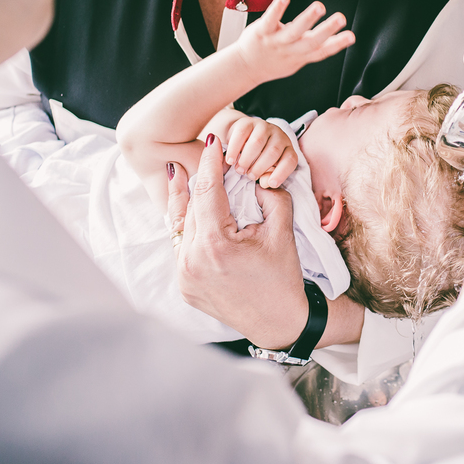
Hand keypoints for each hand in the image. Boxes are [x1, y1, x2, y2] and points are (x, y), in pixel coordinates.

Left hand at [171, 134, 307, 348]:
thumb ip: (269, 195)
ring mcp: (184, 276)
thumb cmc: (283, 276)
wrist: (280, 322)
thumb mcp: (281, 230)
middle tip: (205, 154)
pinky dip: (186, 226)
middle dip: (199, 179)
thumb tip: (252, 177)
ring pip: (180, 226)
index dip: (209, 162)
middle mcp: (192, 261)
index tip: (212, 141)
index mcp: (215, 245)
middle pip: (191, 206)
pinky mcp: (184, 286)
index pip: (207, 191)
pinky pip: (180, 246)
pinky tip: (188, 209)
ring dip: (187, 201)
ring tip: (182, 173)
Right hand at [222, 116, 297, 187]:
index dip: (282, 173)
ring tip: (240, 170)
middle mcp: (279, 135)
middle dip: (260, 167)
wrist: (242, 137)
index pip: (290, 160)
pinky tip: (230, 160)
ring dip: (247, 159)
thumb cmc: (257, 159)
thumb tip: (266, 183)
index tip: (271, 184)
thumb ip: (267, 177)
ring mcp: (264, 126)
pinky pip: (241, 134)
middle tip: (250, 176)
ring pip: (257, 142)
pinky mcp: (247, 121)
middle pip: (273, 151)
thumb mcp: (265, 169)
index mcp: (287, 148)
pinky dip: (235, 149)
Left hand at [232, 0, 354, 86]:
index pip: (322, 52)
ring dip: (307, 19)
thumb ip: (316, 48)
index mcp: (301, 56)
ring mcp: (275, 42)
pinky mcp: (261, 32)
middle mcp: (290, 50)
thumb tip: (340, 36)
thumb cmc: (275, 60)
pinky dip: (277, 9)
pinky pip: (270, 20)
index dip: (337, 45)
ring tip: (319, 6)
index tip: (351, 36)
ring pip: (293, 32)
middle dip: (327, 30)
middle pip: (310, 42)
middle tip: (341, 18)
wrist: (245, 67)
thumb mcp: (298, 59)